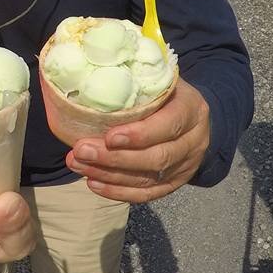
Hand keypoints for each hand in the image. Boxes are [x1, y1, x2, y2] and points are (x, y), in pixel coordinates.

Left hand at [65, 77, 209, 202]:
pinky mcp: (175, 183)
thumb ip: (134, 81)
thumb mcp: (156, 79)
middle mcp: (194, 140)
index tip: (109, 136)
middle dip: (116, 158)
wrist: (190, 115)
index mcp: (191, 109)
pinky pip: (147, 193)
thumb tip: (88, 80)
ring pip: (149, 178)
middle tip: (82, 151)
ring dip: (110, 175)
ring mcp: (187, 165)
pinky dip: (119, 192)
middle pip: (157, 157)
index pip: (168, 125)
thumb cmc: (163, 92)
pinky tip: (94, 183)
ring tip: (79, 165)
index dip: (139, 134)